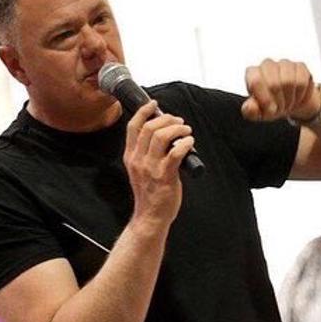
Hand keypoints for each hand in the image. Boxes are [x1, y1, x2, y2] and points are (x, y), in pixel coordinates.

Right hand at [124, 101, 193, 224]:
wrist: (150, 216)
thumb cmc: (149, 194)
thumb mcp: (139, 169)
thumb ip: (146, 153)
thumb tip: (163, 134)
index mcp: (130, 156)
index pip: (133, 127)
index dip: (144, 111)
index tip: (154, 105)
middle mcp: (138, 160)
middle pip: (149, 128)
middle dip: (167, 119)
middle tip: (178, 121)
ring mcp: (151, 168)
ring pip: (161, 136)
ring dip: (177, 128)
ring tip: (186, 130)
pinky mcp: (165, 176)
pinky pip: (176, 152)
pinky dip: (185, 143)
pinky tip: (190, 143)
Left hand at [240, 59, 319, 120]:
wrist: (288, 103)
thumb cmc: (269, 106)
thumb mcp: (258, 113)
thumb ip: (251, 111)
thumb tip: (250, 107)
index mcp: (252, 73)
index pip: (256, 81)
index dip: (264, 99)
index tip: (270, 109)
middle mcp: (267, 64)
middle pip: (274, 83)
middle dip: (278, 101)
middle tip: (279, 108)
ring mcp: (284, 63)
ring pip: (289, 82)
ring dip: (290, 98)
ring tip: (287, 102)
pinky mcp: (299, 66)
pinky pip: (302, 80)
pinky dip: (301, 94)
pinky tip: (296, 96)